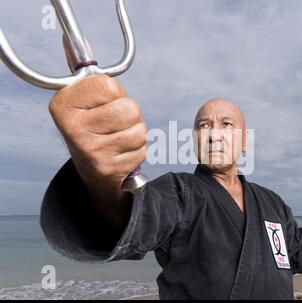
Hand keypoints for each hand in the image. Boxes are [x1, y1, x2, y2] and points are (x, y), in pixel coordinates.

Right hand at [48, 37, 146, 230]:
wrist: (90, 168)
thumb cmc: (90, 126)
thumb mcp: (81, 98)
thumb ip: (83, 70)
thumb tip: (69, 39)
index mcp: (63, 104)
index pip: (109, 85)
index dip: (114, 92)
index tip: (103, 102)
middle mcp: (73, 129)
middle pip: (130, 108)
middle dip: (129, 113)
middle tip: (114, 121)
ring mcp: (91, 151)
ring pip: (140, 129)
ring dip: (135, 131)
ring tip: (119, 135)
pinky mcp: (108, 168)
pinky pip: (142, 149)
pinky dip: (137, 149)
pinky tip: (121, 151)